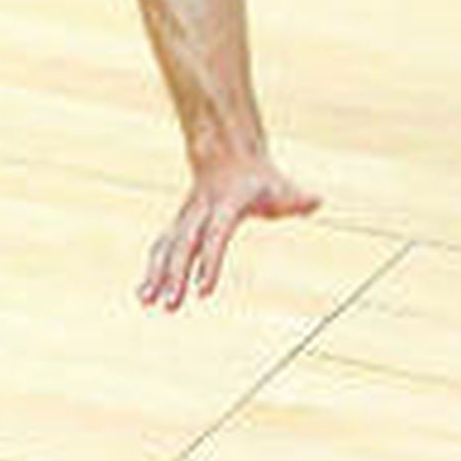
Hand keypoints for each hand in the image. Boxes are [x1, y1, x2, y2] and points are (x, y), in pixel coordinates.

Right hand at [139, 152, 321, 309]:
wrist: (229, 155)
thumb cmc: (260, 179)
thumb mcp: (281, 185)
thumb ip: (296, 198)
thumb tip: (316, 201)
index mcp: (226, 205)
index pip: (215, 236)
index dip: (209, 262)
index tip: (203, 290)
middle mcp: (201, 212)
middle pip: (185, 246)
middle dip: (176, 275)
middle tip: (172, 305)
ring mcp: (187, 218)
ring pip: (167, 247)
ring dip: (157, 275)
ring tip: (148, 302)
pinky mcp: (179, 225)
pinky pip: (162, 248)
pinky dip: (152, 270)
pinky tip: (144, 294)